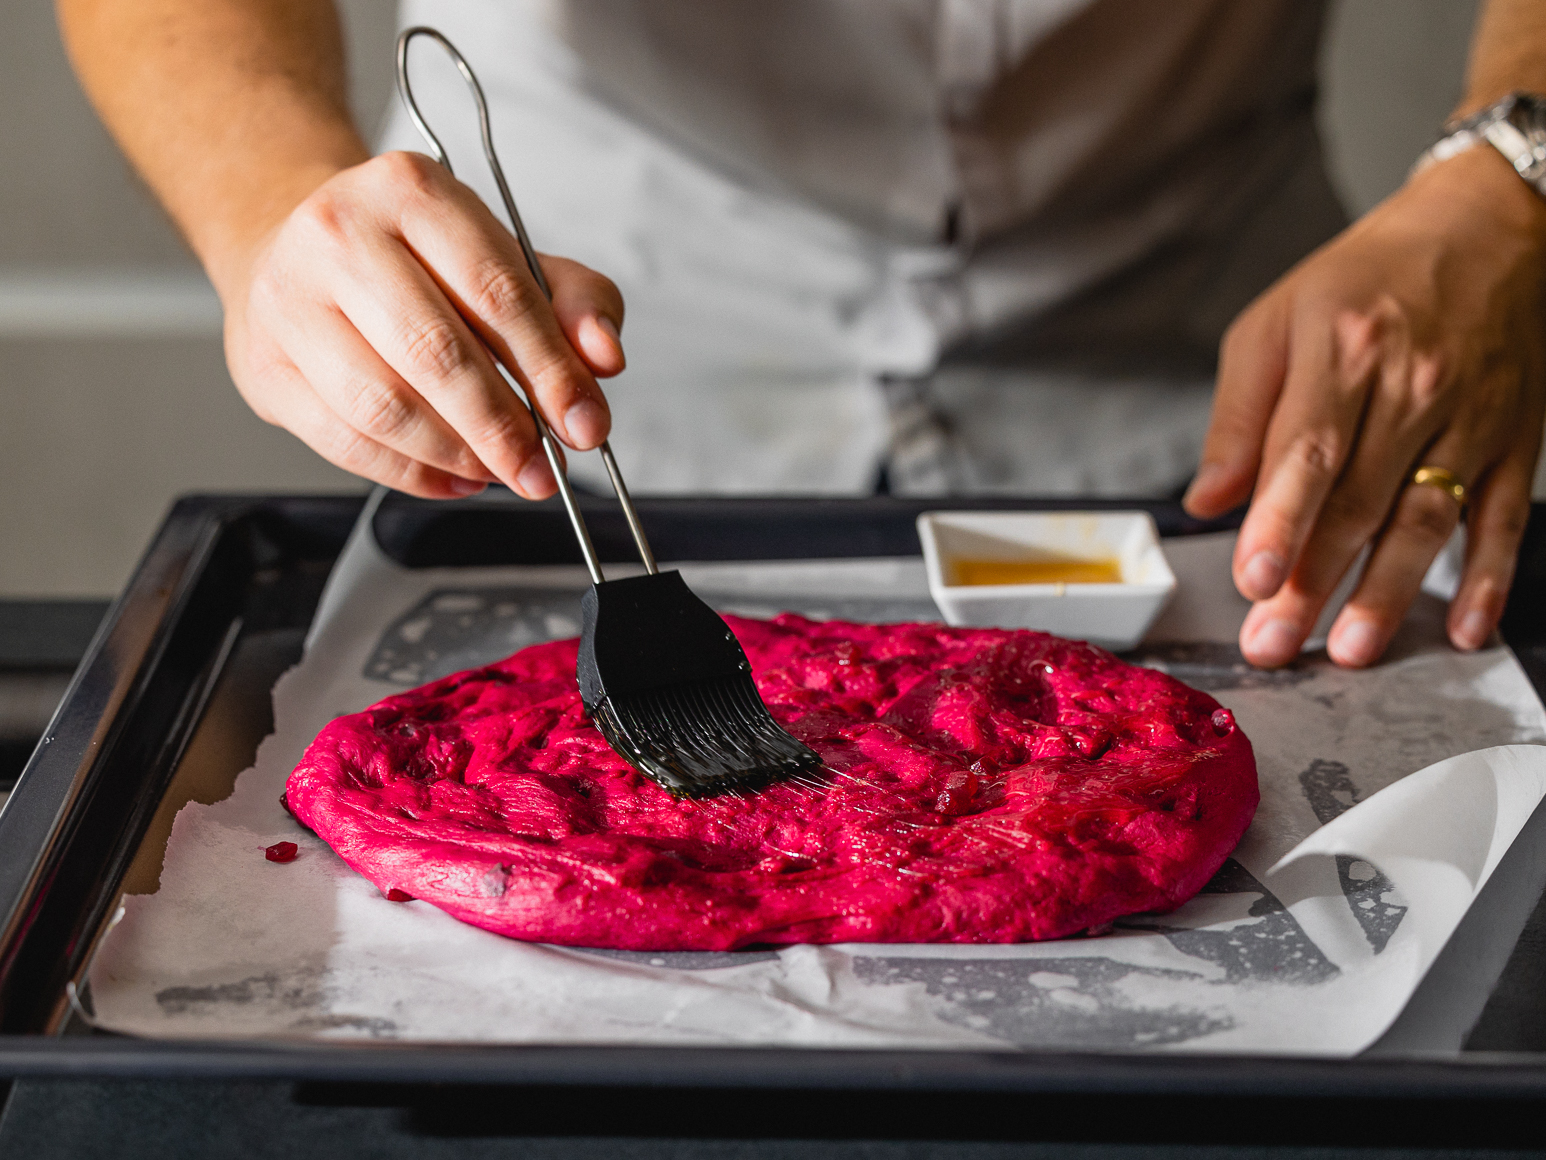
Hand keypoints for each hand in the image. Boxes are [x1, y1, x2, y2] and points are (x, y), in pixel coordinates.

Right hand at [212, 151, 624, 499]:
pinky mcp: (265, 367)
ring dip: (458, 455)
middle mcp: (339, 234)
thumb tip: (604, 357)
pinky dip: (413, 473)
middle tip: (543, 468)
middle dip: (504, 426)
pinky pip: (347, 441)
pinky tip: (455, 476)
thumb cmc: (415, 258)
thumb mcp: (506, 254)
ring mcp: (290, 301)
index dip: (549, 370)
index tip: (584, 423)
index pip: (497, 291)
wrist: (297, 246)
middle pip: (437, 352)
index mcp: (410, 190)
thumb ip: (573, 299)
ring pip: (386, 405)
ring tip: (500, 471)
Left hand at [1184, 145, 1545, 667]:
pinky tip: (1461, 629)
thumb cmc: (1365, 279)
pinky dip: (1488, 578)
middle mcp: (1414, 386)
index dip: (1279, 521)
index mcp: (1345, 350)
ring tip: (1349, 651)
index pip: (1307, 451)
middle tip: (1272, 642)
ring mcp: (1471, 417)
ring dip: (1388, 593)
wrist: (1489, 225)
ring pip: (1426, 518)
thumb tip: (1207, 500)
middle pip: (1358, 500)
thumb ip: (1238, 417)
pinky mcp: (1515, 440)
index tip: (1252, 578)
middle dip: (1313, 581)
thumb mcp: (1277, 322)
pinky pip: (1503, 518)